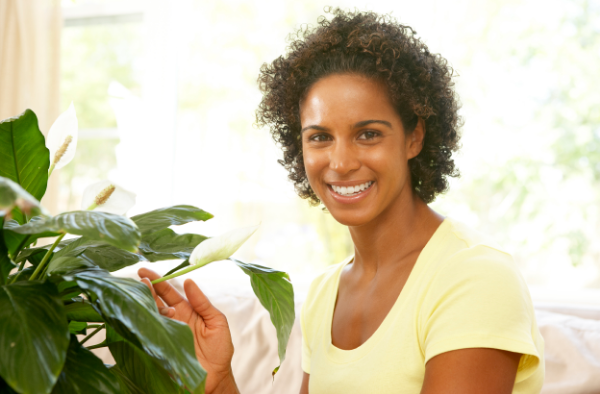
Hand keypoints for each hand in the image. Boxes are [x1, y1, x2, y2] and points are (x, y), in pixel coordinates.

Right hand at [138, 268, 239, 393]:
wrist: (216, 378)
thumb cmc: (220, 350)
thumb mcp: (217, 321)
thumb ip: (203, 303)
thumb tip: (189, 282)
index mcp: (186, 311)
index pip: (169, 293)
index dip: (158, 282)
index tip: (144, 271)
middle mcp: (173, 320)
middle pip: (156, 301)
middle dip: (147, 289)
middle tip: (139, 279)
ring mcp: (165, 333)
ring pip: (151, 315)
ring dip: (145, 303)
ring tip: (141, 292)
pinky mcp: (160, 347)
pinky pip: (149, 333)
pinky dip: (144, 323)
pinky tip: (141, 314)